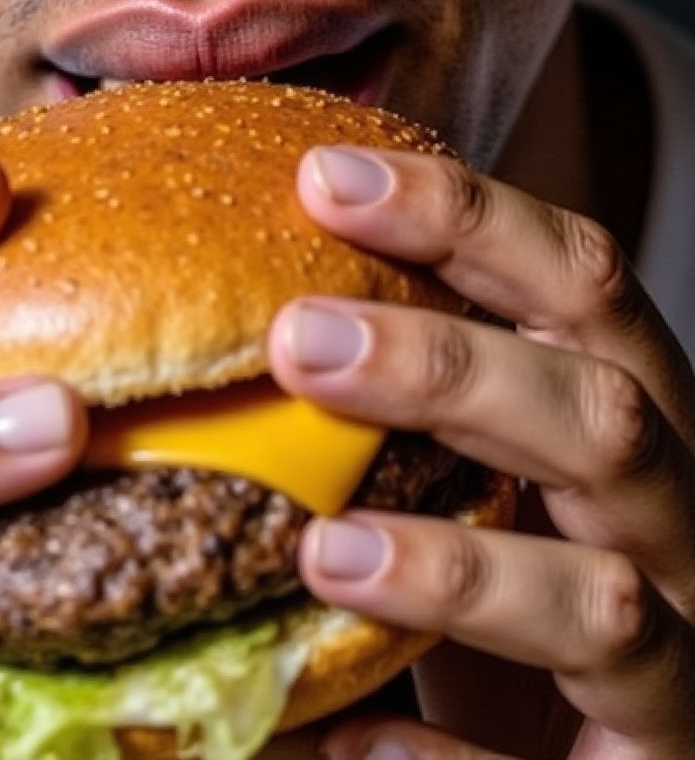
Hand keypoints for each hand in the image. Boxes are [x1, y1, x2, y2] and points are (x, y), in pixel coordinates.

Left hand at [267, 145, 694, 759]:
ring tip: (324, 552)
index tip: (326, 178)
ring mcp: (680, 665)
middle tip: (300, 336)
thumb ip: (397, 399)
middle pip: (608, 416)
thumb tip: (230, 309)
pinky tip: (353, 741)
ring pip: (605, 601)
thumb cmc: (521, 585)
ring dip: (463, 571)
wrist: (597, 759)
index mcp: (628, 419)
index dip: (470, 218)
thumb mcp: (477, 470)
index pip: (580, 284)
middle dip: (455, 366)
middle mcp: (675, 525)